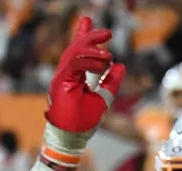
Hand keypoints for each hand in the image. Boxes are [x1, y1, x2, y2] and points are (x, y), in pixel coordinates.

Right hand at [46, 17, 124, 134]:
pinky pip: (75, 64)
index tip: (88, 21)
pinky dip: (89, 61)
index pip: (77, 52)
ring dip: (93, 49)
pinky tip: (103, 63)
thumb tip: (120, 66)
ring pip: (74, 53)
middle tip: (107, 32)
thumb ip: (110, 83)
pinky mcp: (61, 84)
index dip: (83, 36)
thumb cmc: (82, 123)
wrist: (71, 138)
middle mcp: (64, 75)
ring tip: (108, 54)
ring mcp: (61, 79)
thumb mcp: (103, 98)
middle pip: (75, 49)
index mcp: (72, 77)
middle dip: (90, 37)